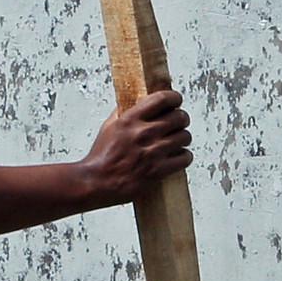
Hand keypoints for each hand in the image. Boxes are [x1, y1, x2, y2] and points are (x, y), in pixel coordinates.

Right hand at [78, 88, 192, 202]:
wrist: (96, 182)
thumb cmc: (101, 157)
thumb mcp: (109, 126)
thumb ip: (125, 113)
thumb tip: (138, 104)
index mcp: (130, 119)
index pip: (162, 99)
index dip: (174, 98)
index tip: (176, 101)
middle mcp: (143, 133)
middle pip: (179, 117)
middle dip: (181, 119)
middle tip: (179, 123)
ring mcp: (152, 152)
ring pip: (185, 136)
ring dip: (183, 138)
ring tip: (177, 141)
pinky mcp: (158, 170)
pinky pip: (185, 157)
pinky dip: (184, 156)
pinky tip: (178, 157)